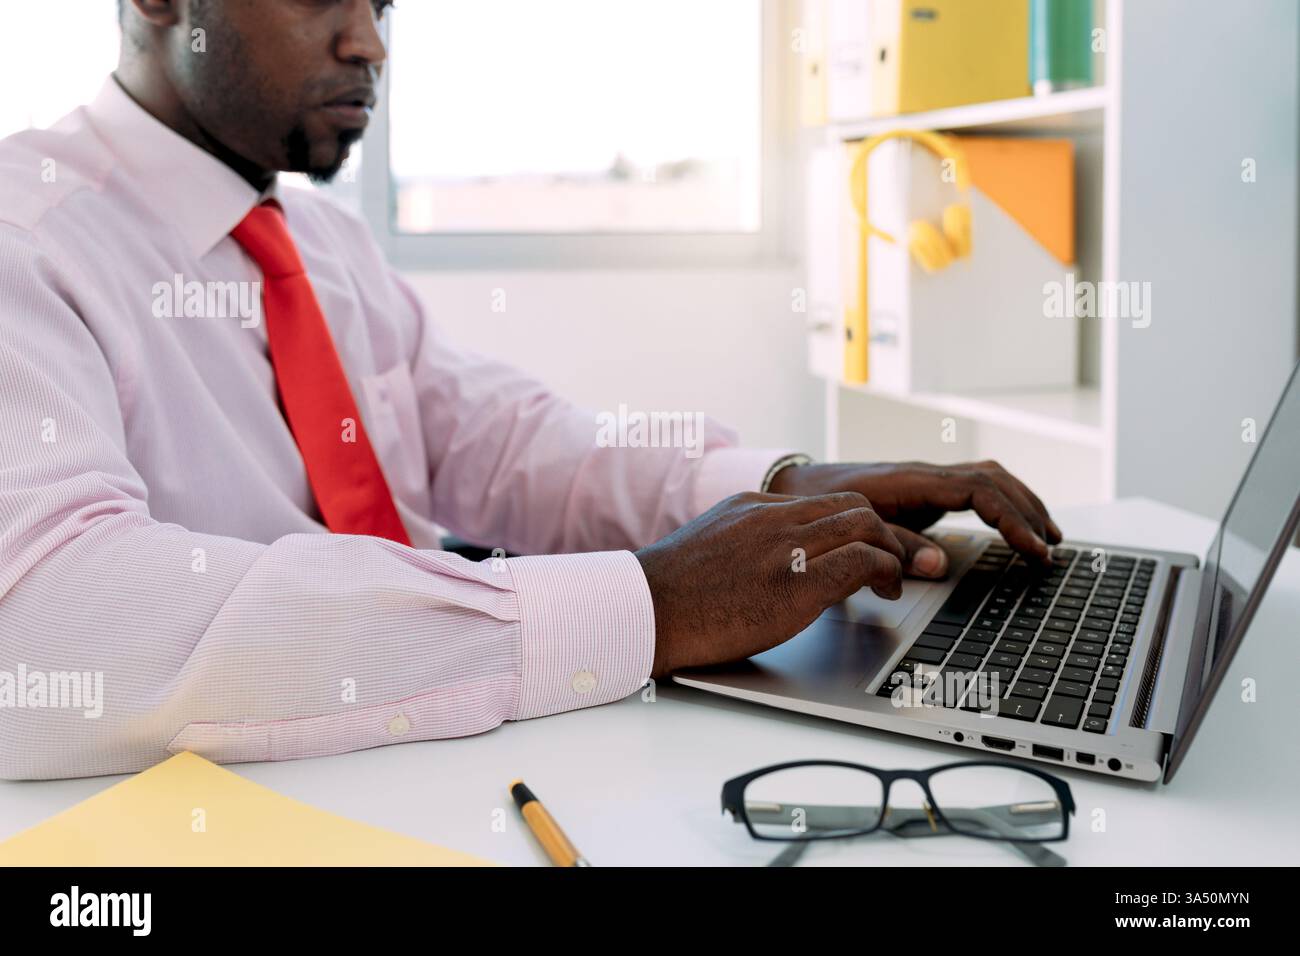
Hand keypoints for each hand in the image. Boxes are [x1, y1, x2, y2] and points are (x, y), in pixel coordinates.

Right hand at [636, 491, 905, 677]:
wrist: (643, 612)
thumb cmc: (669, 596)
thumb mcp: (710, 546)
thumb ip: (746, 542)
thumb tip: (773, 562)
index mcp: (751, 507)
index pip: (821, 501)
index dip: (851, 524)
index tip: (861, 547)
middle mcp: (772, 518)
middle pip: (852, 505)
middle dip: (881, 533)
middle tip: (889, 561)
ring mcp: (786, 547)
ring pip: (865, 525)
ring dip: (890, 552)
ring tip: (891, 580)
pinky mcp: (796, 583)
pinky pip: (861, 561)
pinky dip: (884, 572)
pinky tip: (883, 592)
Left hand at [767, 460, 1061, 565]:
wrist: (797, 487)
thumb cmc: (820, 506)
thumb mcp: (855, 530)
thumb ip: (896, 547)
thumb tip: (940, 565)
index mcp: (912, 481)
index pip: (979, 490)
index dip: (1011, 518)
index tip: (1033, 547)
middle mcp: (925, 475)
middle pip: (994, 480)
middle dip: (1028, 511)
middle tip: (1052, 547)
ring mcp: (927, 481)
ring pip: (989, 479)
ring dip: (1022, 504)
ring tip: (1047, 536)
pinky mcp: (925, 491)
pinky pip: (976, 489)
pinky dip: (1002, 505)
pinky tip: (1015, 527)